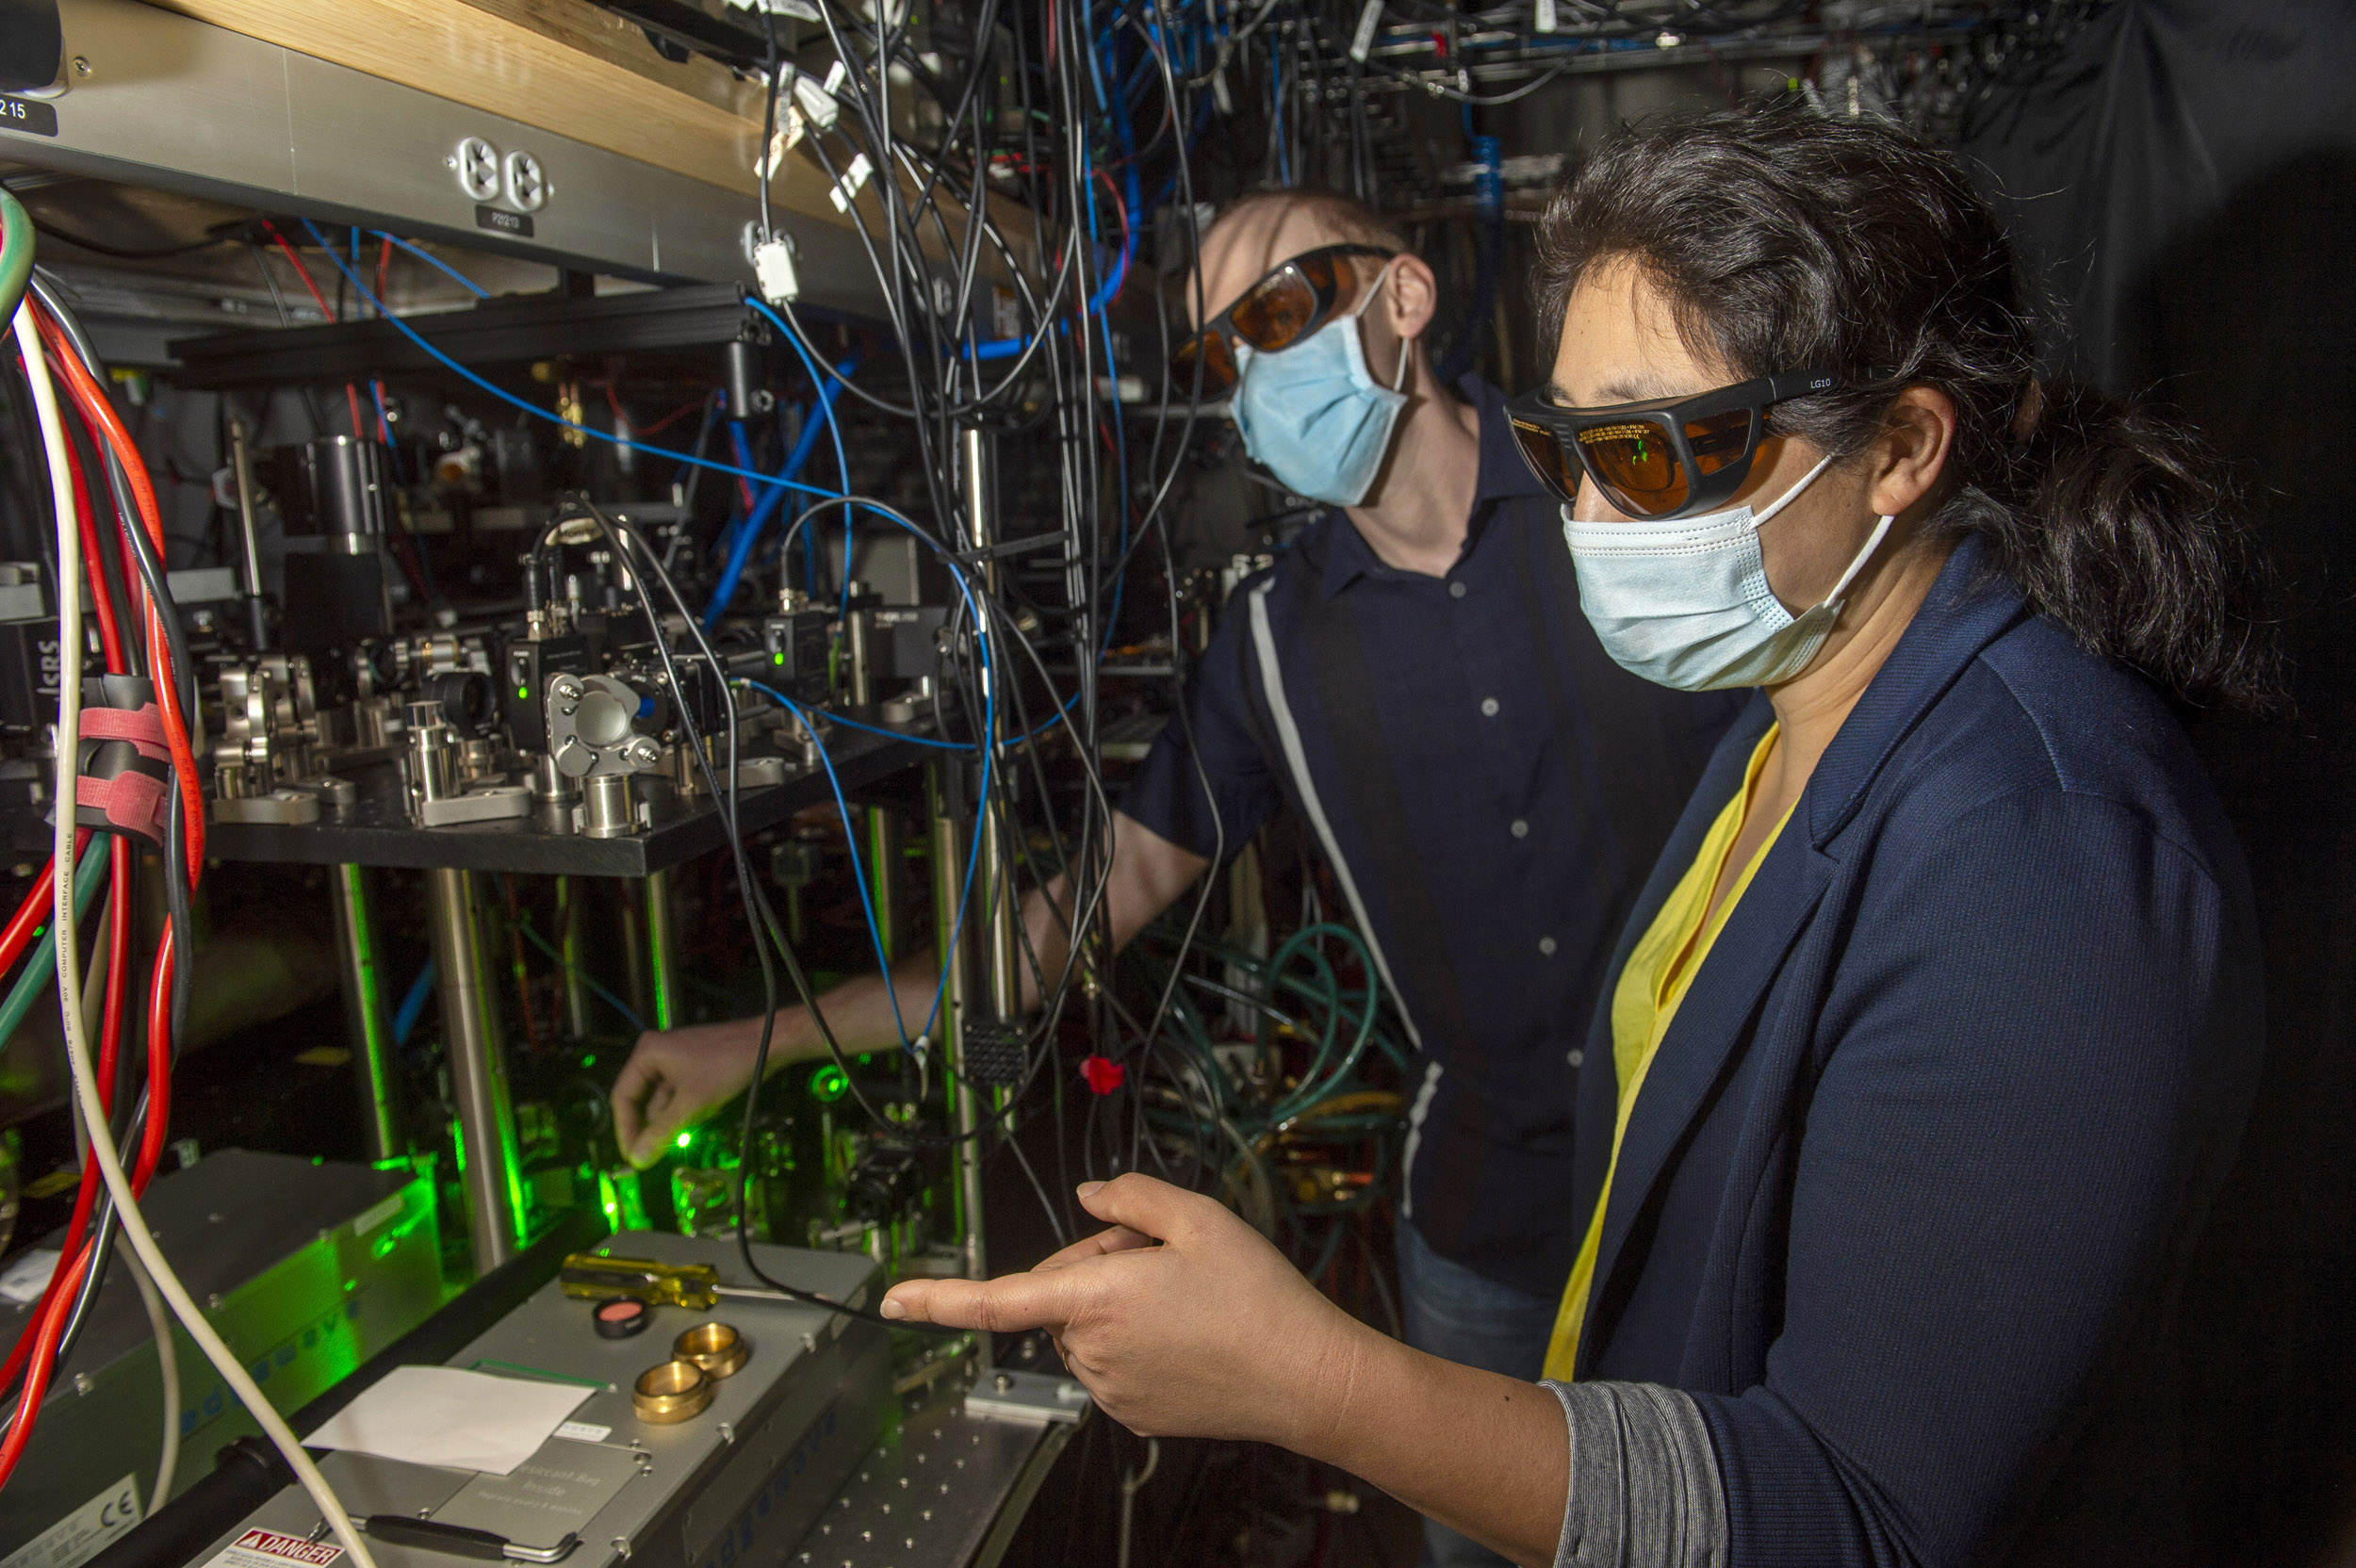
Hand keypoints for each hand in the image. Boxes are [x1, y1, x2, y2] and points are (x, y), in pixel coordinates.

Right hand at [609, 1020, 765, 1167]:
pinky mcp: (693, 1068)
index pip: (623, 1097)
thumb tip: (637, 1160)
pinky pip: (681, 1096)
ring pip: (664, 1101)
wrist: (769, 1044)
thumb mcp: (691, 1104)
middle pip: (642, 1101)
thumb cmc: (727, 1066)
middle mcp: (657, 1054)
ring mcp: (675, 1060)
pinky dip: (688, 1110)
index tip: (633, 1157)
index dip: (626, 1130)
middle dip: (654, 1126)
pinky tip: (705, 1114)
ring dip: (674, 1120)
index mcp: (647, 1054)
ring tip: (691, 1127)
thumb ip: (661, 1133)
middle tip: (655, 1155)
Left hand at [881, 1174, 1371, 1449]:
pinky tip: (1187, 1332)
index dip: (938, 1300)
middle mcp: (1093, 1350)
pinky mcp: (1133, 1416)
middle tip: (1165, 1256)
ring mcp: (1111, 1390)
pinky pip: (1112, 1364)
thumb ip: (1129, 1197)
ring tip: (1186, 1297)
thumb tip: (1087, 1197)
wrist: (1307, 1376)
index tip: (893, 1302)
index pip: (997, 1300)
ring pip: (1088, 1329)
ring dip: (1118, 1305)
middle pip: (1062, 1293)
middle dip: (1099, 1265)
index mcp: (1097, 1299)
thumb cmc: (1259, 1299)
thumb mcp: (1199, 1218)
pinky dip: (1137, 1342)